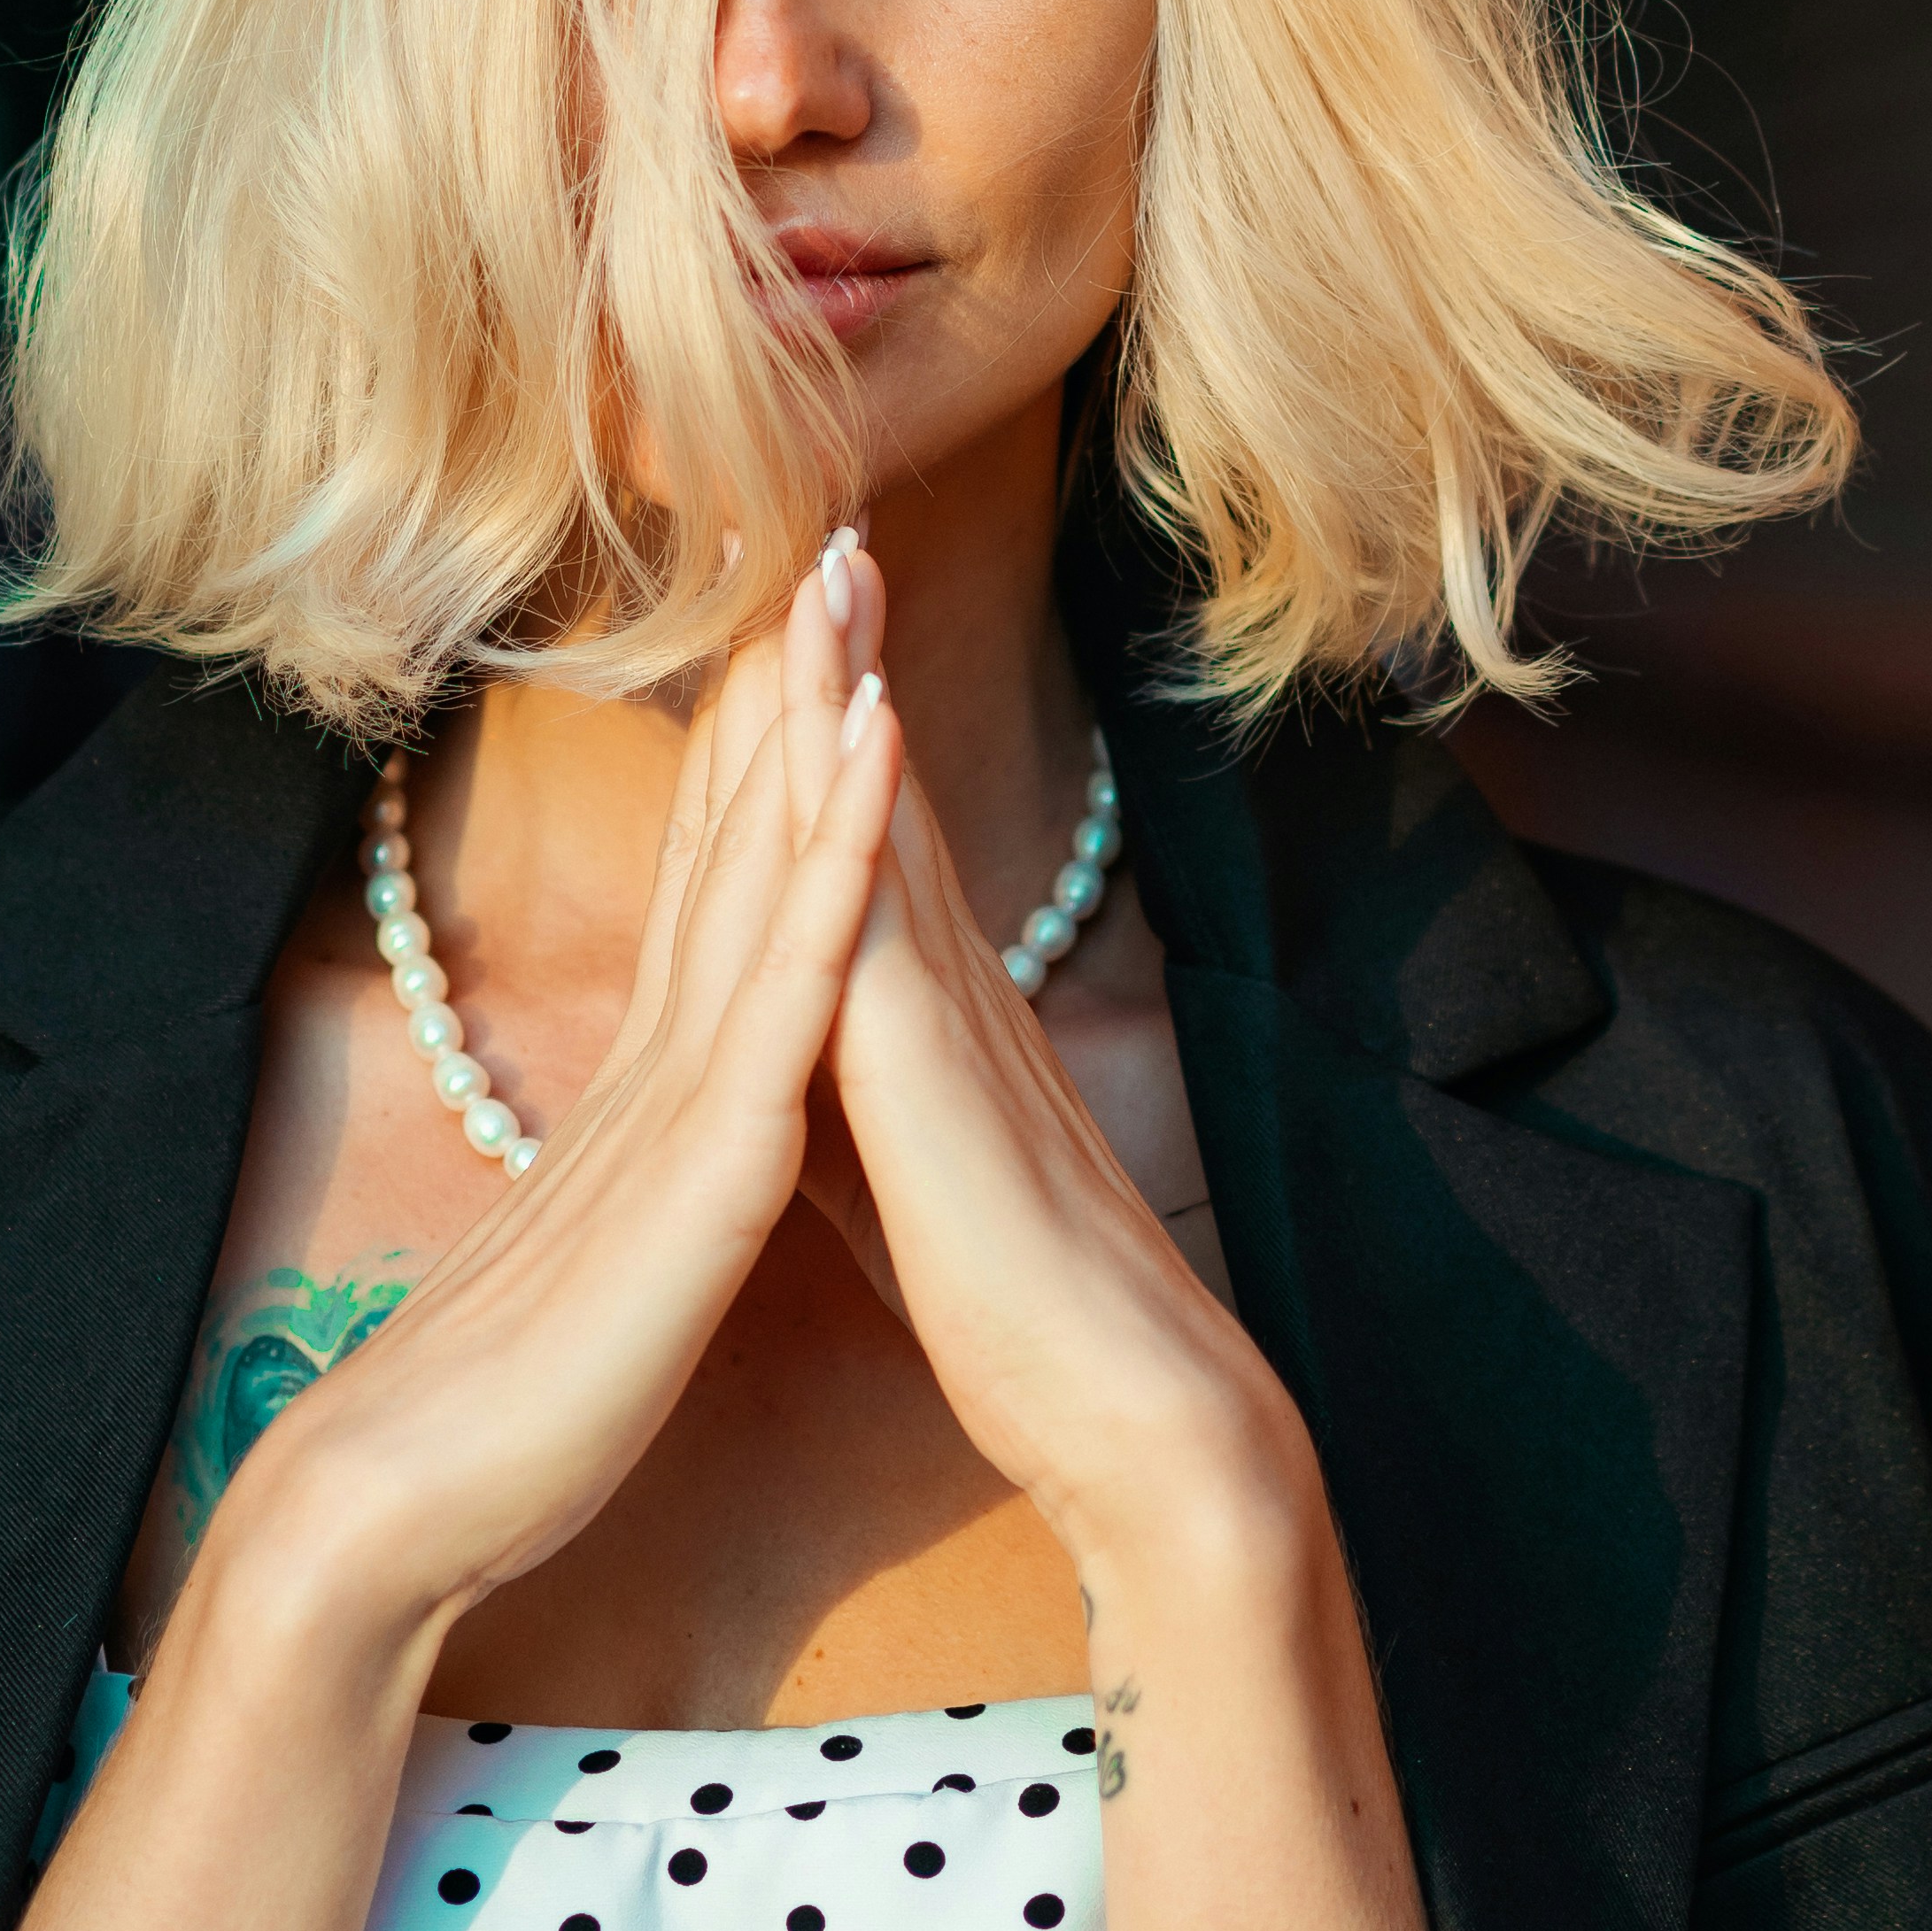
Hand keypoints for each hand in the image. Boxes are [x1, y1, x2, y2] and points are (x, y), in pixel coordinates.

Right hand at [201, 564, 909, 1668]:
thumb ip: (636, 1182)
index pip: (711, 883)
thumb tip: (670, 1149)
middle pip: (732, 831)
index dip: (752, 752)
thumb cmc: (503, 1408)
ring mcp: (679, 1091)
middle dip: (781, 682)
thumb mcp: (602, 1260)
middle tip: (823, 532)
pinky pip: (788, 977)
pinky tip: (873, 750)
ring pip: (763, 869)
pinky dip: (835, 852)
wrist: (402, 1498)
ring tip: (850, 580)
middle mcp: (659, 1054)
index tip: (791, 631)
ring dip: (812, 716)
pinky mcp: (705, 1154)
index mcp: (646, 1086)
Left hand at [784, 547, 1314, 1587]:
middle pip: (879, 791)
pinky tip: (840, 726)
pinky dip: (858, 813)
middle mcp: (948, 992)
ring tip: (824, 559)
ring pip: (883, 822)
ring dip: (852, 690)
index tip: (794, 608)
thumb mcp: (897, 1181)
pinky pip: (885, 919)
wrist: (1139, 1414)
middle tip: (816, 516)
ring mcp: (951, 1020)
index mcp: (927, 1018)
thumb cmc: (1024, 1313)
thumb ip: (846, 1103)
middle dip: (842, 656)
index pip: (865, 838)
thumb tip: (792, 1068)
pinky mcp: (939, 1075)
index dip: (827, 724)